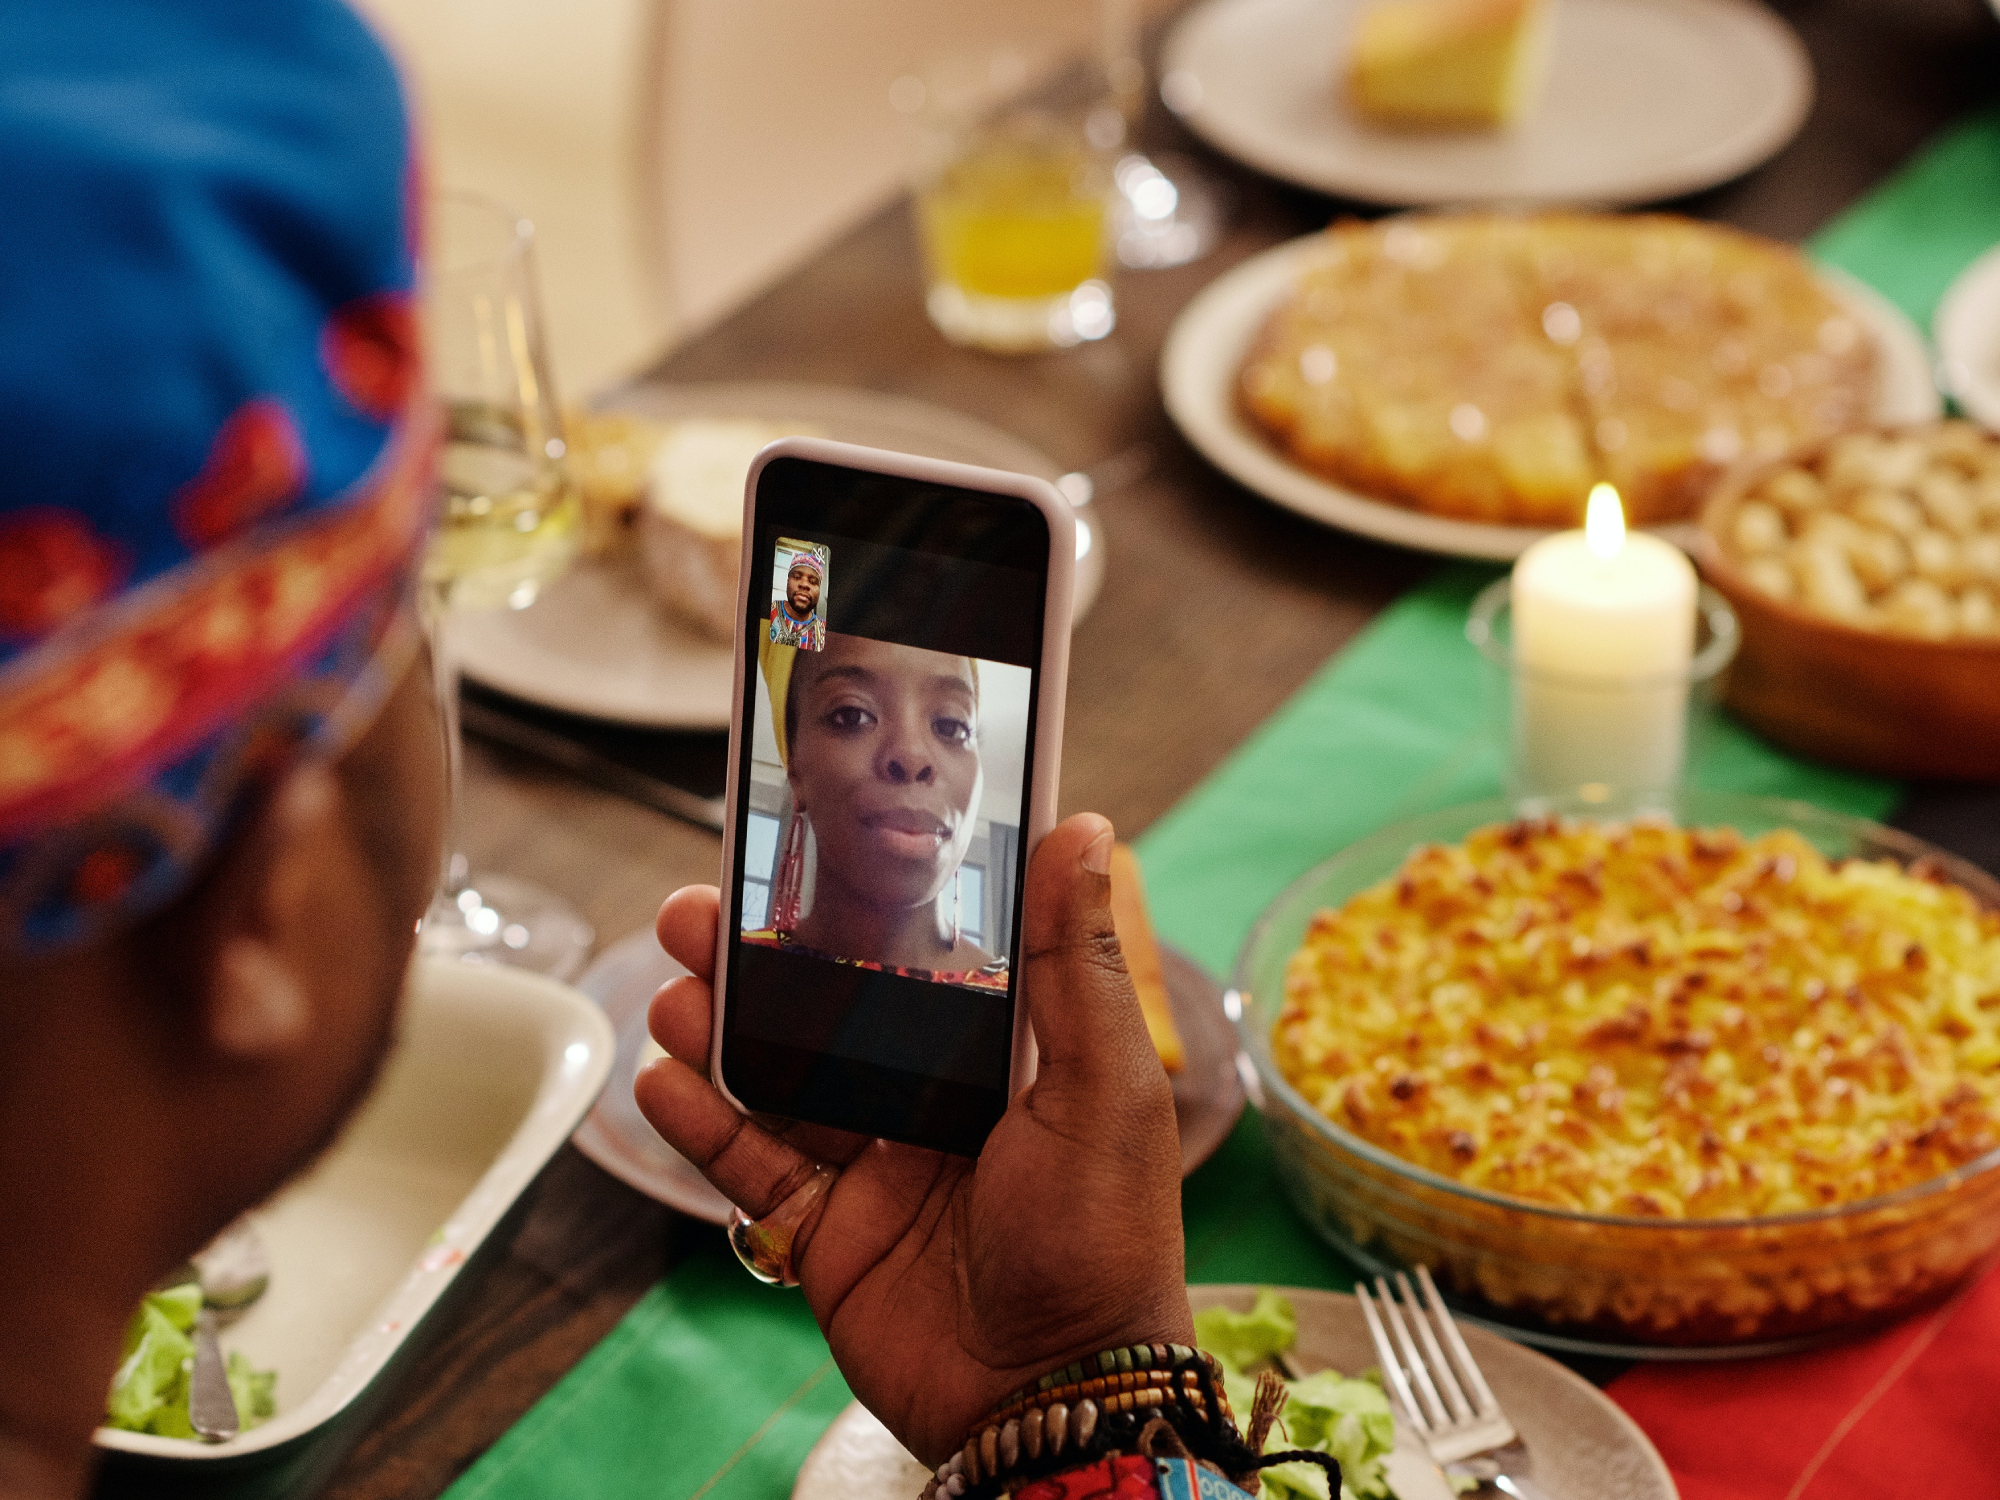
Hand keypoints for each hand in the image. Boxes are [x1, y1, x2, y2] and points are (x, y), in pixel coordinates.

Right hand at [635, 813, 1193, 1465]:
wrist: (1053, 1395)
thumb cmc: (1103, 1239)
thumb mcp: (1103, 1085)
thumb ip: (1076, 961)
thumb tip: (1084, 828)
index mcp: (1003, 1059)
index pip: (918, 960)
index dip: (858, 908)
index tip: (804, 851)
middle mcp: (933, 1102)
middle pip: (829, 1011)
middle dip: (761, 963)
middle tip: (699, 912)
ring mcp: (875, 1167)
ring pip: (779, 1080)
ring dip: (720, 1032)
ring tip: (673, 989)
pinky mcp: (829, 1233)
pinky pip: (753, 1168)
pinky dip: (704, 1126)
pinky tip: (663, 1080)